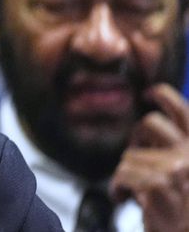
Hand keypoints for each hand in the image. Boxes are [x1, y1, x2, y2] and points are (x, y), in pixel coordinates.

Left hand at [110, 83, 188, 231]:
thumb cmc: (181, 205)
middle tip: (140, 156)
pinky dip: (117, 187)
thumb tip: (152, 113)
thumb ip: (173, 143)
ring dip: (126, 172)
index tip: (149, 94)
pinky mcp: (157, 184)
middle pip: (148, 123)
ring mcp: (175, 169)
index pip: (182, 110)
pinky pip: (121, 173)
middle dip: (137, 139)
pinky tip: (126, 197)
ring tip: (138, 188)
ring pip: (129, 154)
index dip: (163, 95)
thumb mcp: (183, 166)